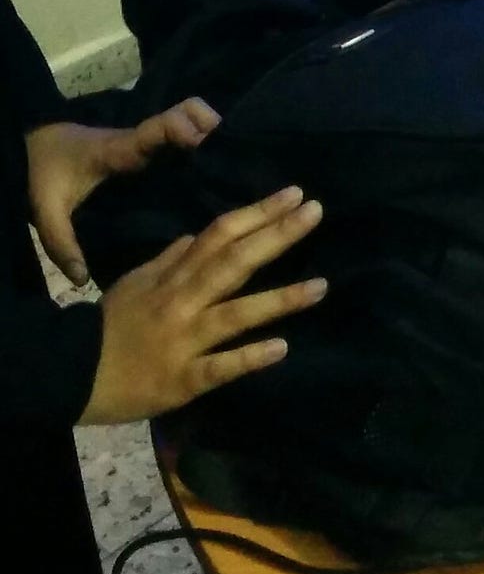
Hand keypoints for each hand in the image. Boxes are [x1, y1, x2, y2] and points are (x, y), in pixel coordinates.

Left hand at [27, 99, 220, 287]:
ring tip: (235, 170)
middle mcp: (144, 140)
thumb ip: (62, 244)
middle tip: (234, 160)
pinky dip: (206, 146)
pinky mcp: (155, 150)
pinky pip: (186, 140)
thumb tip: (82, 280)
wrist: (38, 146)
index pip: (156, 129)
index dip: (182, 128)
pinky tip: (218, 177)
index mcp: (121, 150)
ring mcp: (152, 143)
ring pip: (193, 121)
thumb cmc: (47, 171)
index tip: (202, 140)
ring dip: (215, 136)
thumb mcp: (47, 209)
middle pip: (189, 113)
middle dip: (214, 127)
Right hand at [79, 187, 326, 425]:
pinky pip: (220, 366)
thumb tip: (197, 234)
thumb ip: (169, 259)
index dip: (256, 213)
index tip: (294, 195)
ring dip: (279, 300)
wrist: (71, 373)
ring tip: (321, 287)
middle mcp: (182, 301)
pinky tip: (282, 348)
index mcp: (172, 277)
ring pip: (235, 314)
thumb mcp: (134, 282)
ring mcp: (184, 340)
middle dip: (275, 236)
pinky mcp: (183, 379)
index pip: (218, 235)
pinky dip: (249, 357)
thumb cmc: (107, 327)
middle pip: (232, 263)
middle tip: (315, 212)